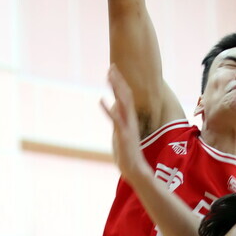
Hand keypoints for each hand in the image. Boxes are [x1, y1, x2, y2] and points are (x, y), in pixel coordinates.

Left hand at [101, 65, 147, 184]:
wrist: (135, 169)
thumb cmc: (127, 153)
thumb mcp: (121, 132)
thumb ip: (118, 120)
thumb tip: (114, 110)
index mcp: (130, 118)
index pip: (126, 96)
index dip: (120, 82)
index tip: (114, 69)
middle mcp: (130, 119)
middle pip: (125, 95)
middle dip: (118, 80)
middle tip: (111, 65)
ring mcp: (127, 126)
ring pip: (122, 103)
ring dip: (115, 88)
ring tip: (109, 76)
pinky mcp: (123, 135)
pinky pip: (115, 120)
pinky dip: (107, 109)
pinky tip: (100, 99)